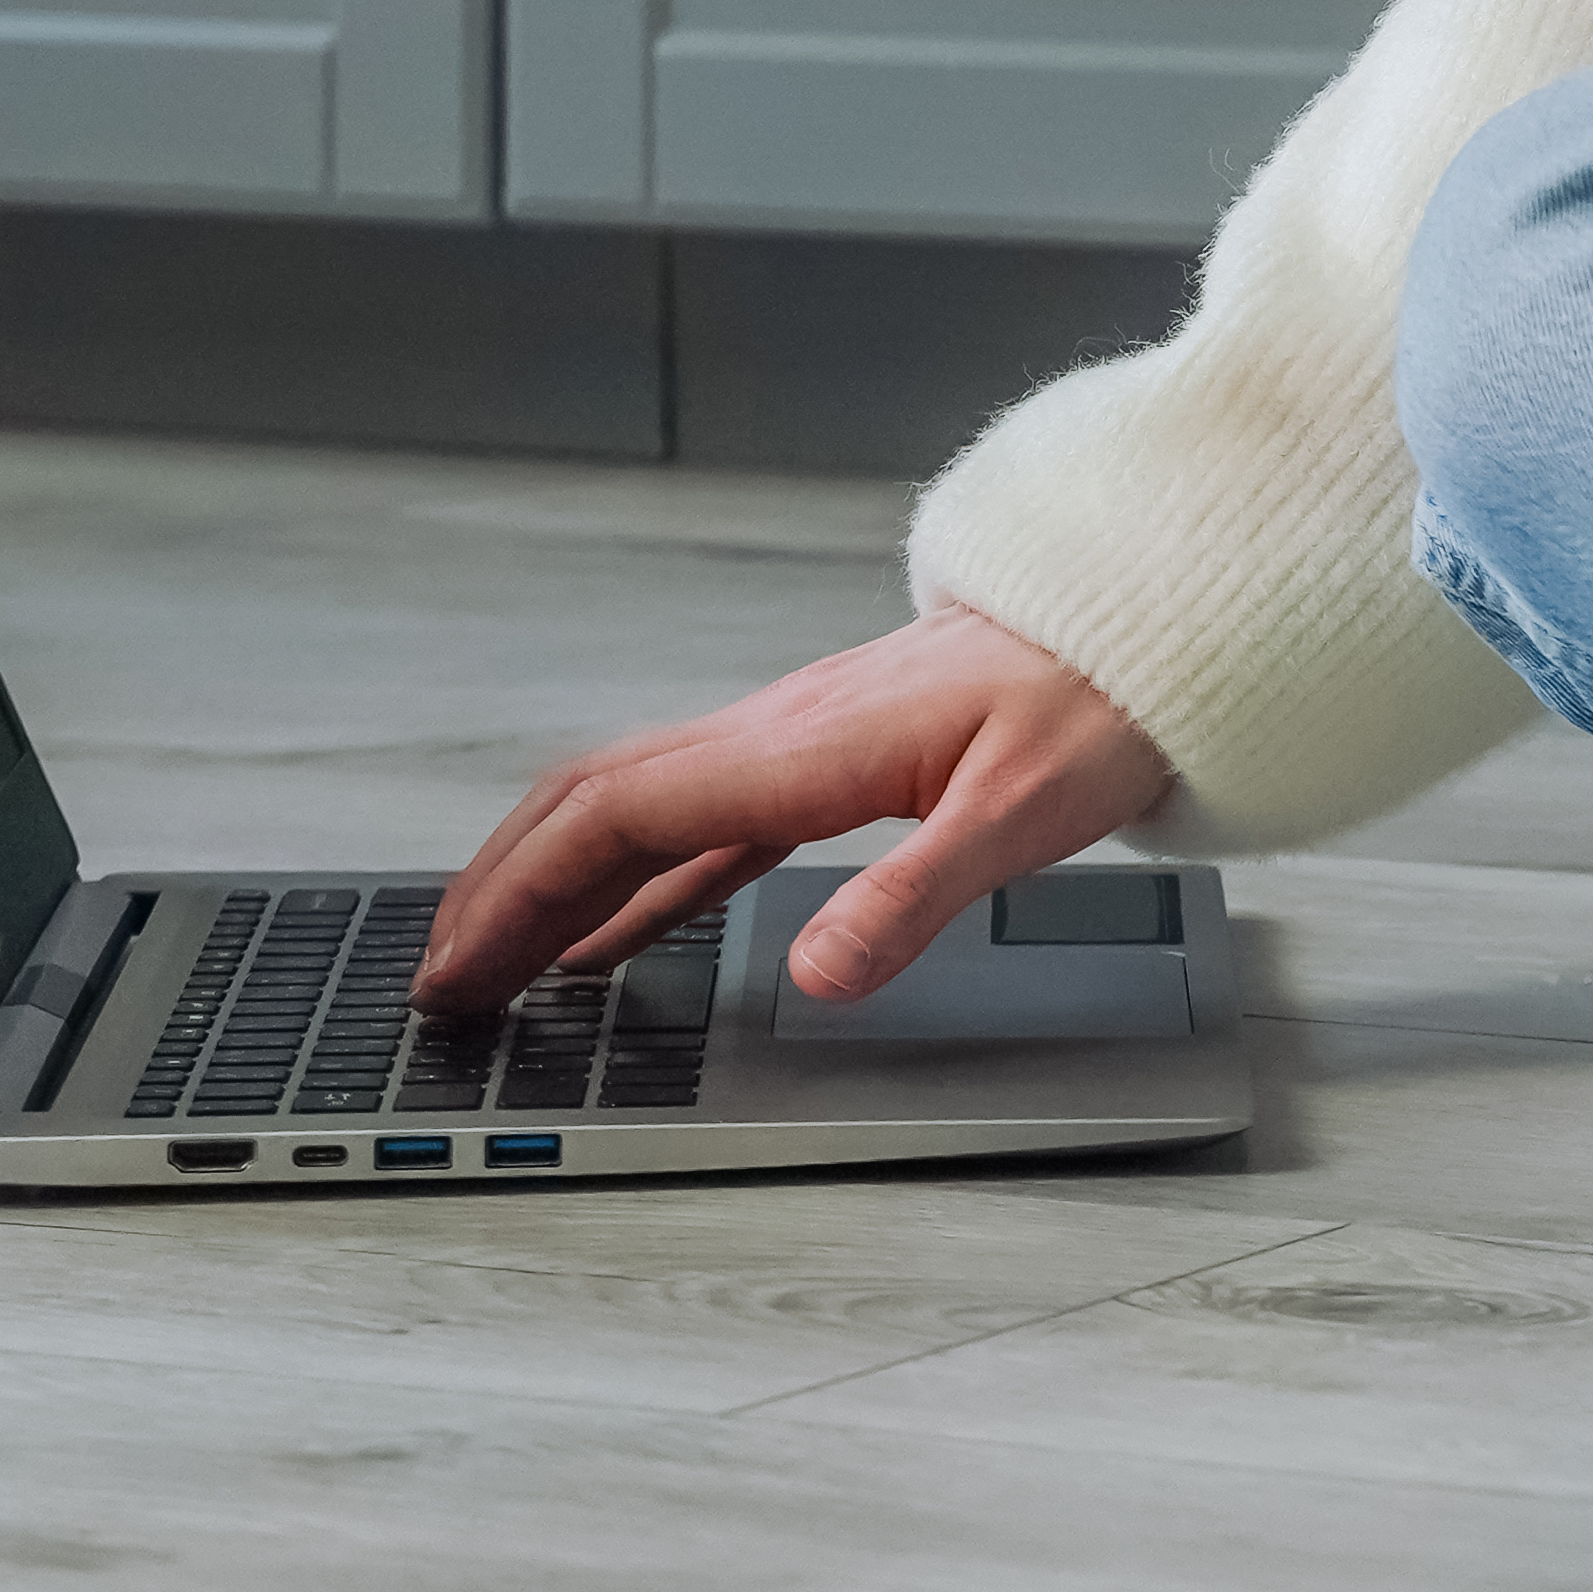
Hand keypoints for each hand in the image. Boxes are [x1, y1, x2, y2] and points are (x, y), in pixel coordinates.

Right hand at [419, 603, 1170, 1014]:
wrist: (1151, 614)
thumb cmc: (1100, 695)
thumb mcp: (1025, 812)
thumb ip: (917, 895)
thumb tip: (821, 975)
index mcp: (805, 745)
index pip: (621, 817)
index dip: (526, 893)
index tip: (462, 964)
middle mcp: (781, 731)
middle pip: (597, 805)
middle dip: (505, 889)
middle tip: (442, 978)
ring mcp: (798, 740)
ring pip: (635, 806)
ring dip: (554, 880)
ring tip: (497, 962)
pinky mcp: (830, 756)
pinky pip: (702, 821)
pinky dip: (637, 878)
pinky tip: (619, 932)